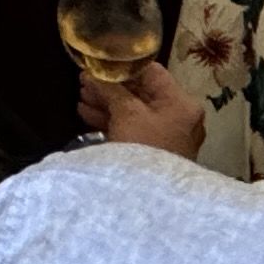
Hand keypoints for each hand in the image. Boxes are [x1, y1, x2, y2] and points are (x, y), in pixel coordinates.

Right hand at [77, 60, 205, 156]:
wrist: (148, 198)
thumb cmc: (143, 148)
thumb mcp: (126, 113)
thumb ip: (110, 89)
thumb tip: (92, 73)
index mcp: (181, 103)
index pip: (152, 72)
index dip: (123, 67)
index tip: (98, 65)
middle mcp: (181, 117)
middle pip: (142, 93)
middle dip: (110, 88)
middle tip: (83, 83)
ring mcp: (169, 136)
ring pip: (135, 112)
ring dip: (108, 104)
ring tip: (81, 99)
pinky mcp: (156, 152)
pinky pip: (134, 129)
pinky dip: (114, 121)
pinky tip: (87, 116)